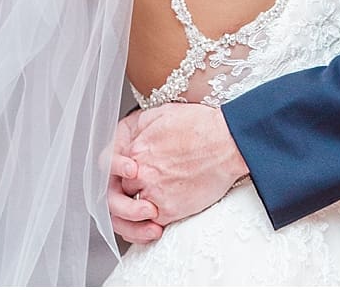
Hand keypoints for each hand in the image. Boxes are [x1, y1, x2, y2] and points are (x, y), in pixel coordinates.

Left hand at [106, 102, 246, 238]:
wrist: (226, 143)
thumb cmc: (200, 126)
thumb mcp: (160, 113)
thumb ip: (138, 128)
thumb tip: (129, 138)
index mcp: (135, 149)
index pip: (112, 167)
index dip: (121, 171)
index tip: (130, 173)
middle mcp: (141, 172)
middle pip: (122, 189)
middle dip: (130, 191)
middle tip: (141, 193)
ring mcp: (154, 192)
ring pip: (131, 210)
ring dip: (136, 213)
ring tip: (148, 209)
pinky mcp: (170, 210)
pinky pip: (149, 225)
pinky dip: (149, 227)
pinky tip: (157, 221)